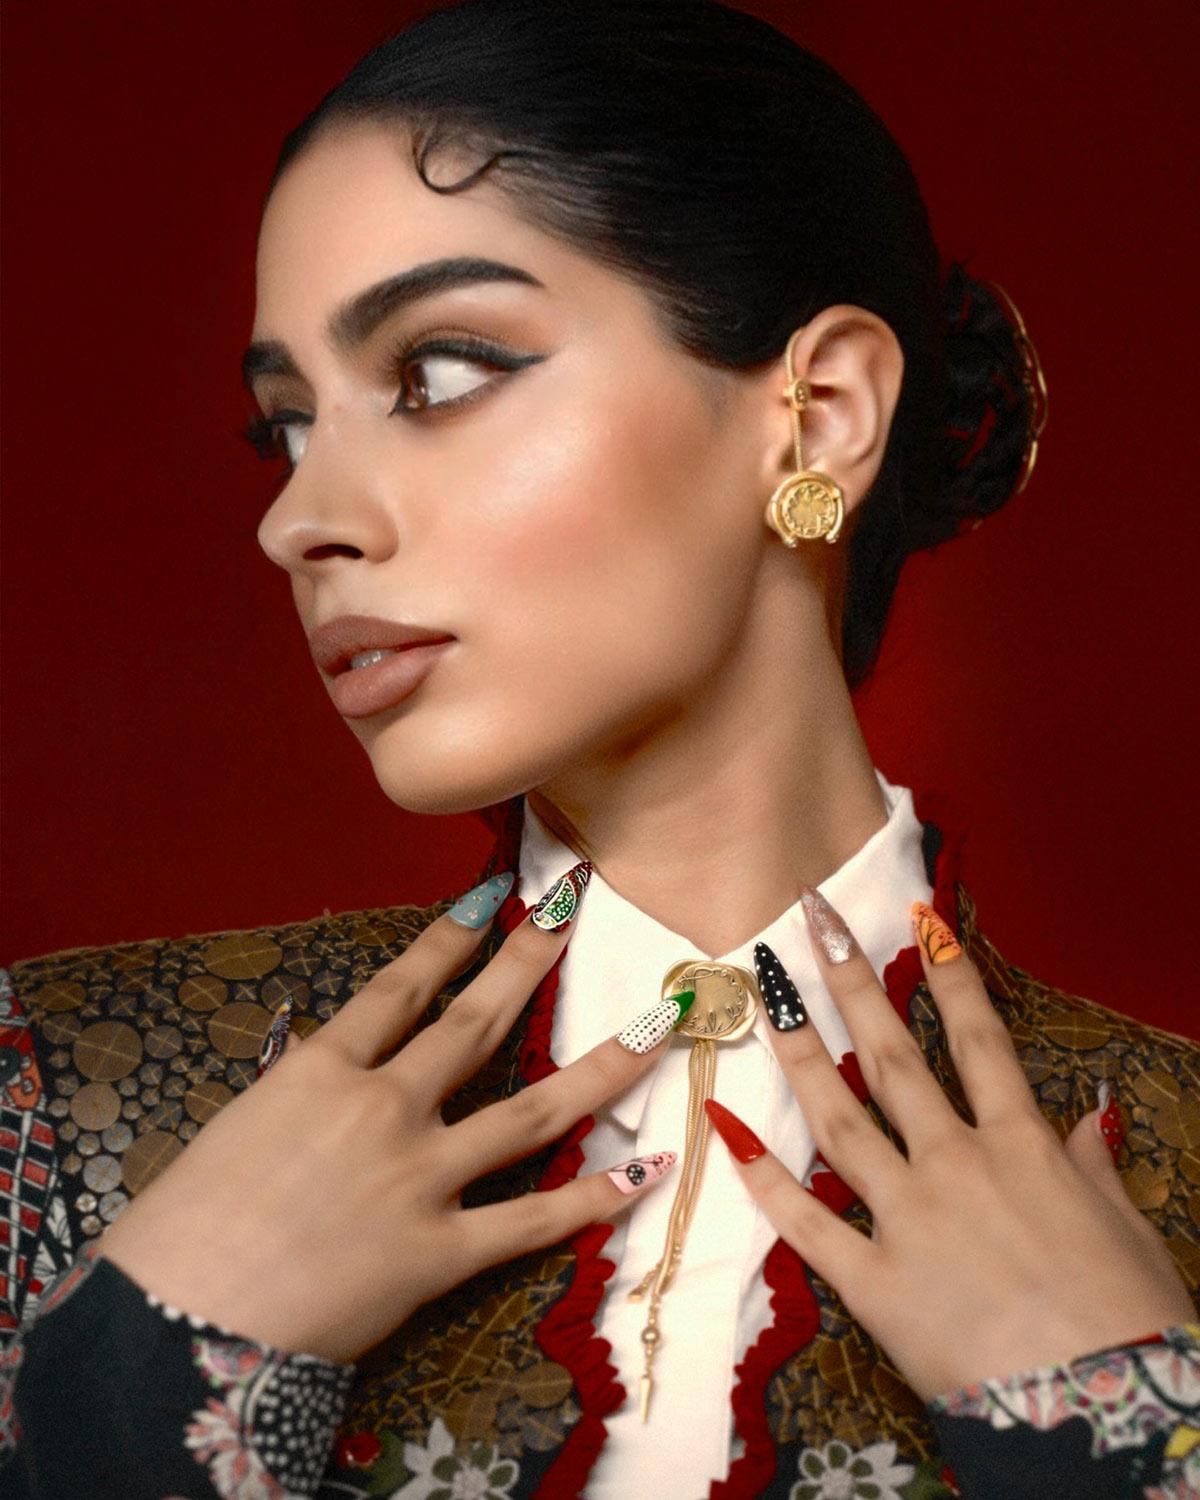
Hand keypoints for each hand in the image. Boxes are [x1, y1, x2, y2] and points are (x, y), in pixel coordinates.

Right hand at [96, 867, 681, 1363]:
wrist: (177, 1323)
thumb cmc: (184, 1225)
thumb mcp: (240, 1126)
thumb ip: (303, 1091)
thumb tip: (337, 1065)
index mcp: (322, 1071)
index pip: (401, 987)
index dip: (449, 939)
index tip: (492, 900)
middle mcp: (383, 1108)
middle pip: (475, 1023)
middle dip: (529, 962)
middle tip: (571, 913)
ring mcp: (420, 1177)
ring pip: (531, 1112)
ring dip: (603, 1067)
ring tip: (660, 1028)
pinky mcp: (440, 1251)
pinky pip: (530, 1221)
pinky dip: (591, 1201)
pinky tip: (643, 1178)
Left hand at [705, 889, 1193, 1400]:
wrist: (1104, 1416)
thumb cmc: (1130, 1326)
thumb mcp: (1127, 1232)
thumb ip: (1094, 1166)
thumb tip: (1093, 1112)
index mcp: (1023, 1149)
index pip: (980, 1041)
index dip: (950, 974)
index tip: (920, 917)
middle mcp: (957, 1167)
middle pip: (895, 1060)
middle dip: (853, 985)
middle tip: (813, 923)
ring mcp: (908, 1219)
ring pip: (841, 1120)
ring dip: (799, 1054)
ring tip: (764, 998)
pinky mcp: (873, 1282)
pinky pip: (805, 1221)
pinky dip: (762, 1175)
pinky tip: (724, 1127)